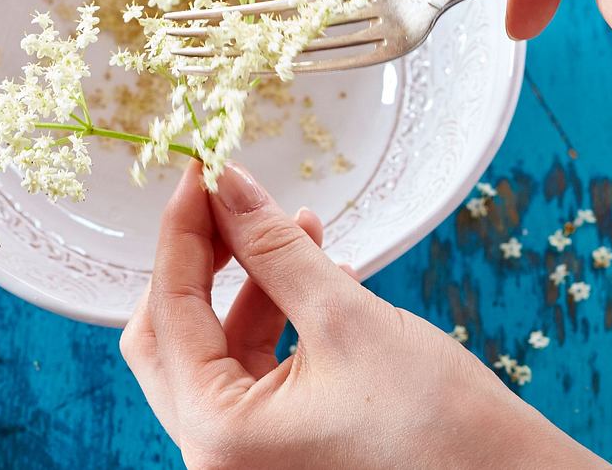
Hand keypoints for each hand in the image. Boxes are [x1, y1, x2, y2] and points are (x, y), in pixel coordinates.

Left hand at [121, 160, 611, 469]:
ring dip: (254, 284)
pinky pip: (258, 374)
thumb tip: (228, 187)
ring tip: (303, 228)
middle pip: (174, 337)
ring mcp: (248, 460)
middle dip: (205, 260)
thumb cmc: (442, 426)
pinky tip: (322, 275)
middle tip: (231, 199)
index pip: (169, 310)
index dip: (184, 230)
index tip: (204, 170)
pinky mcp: (283, 453)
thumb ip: (275, 250)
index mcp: (218, 435)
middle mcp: (217, 458)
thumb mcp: (347, 320)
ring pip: (220, 352)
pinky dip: (280, 321)